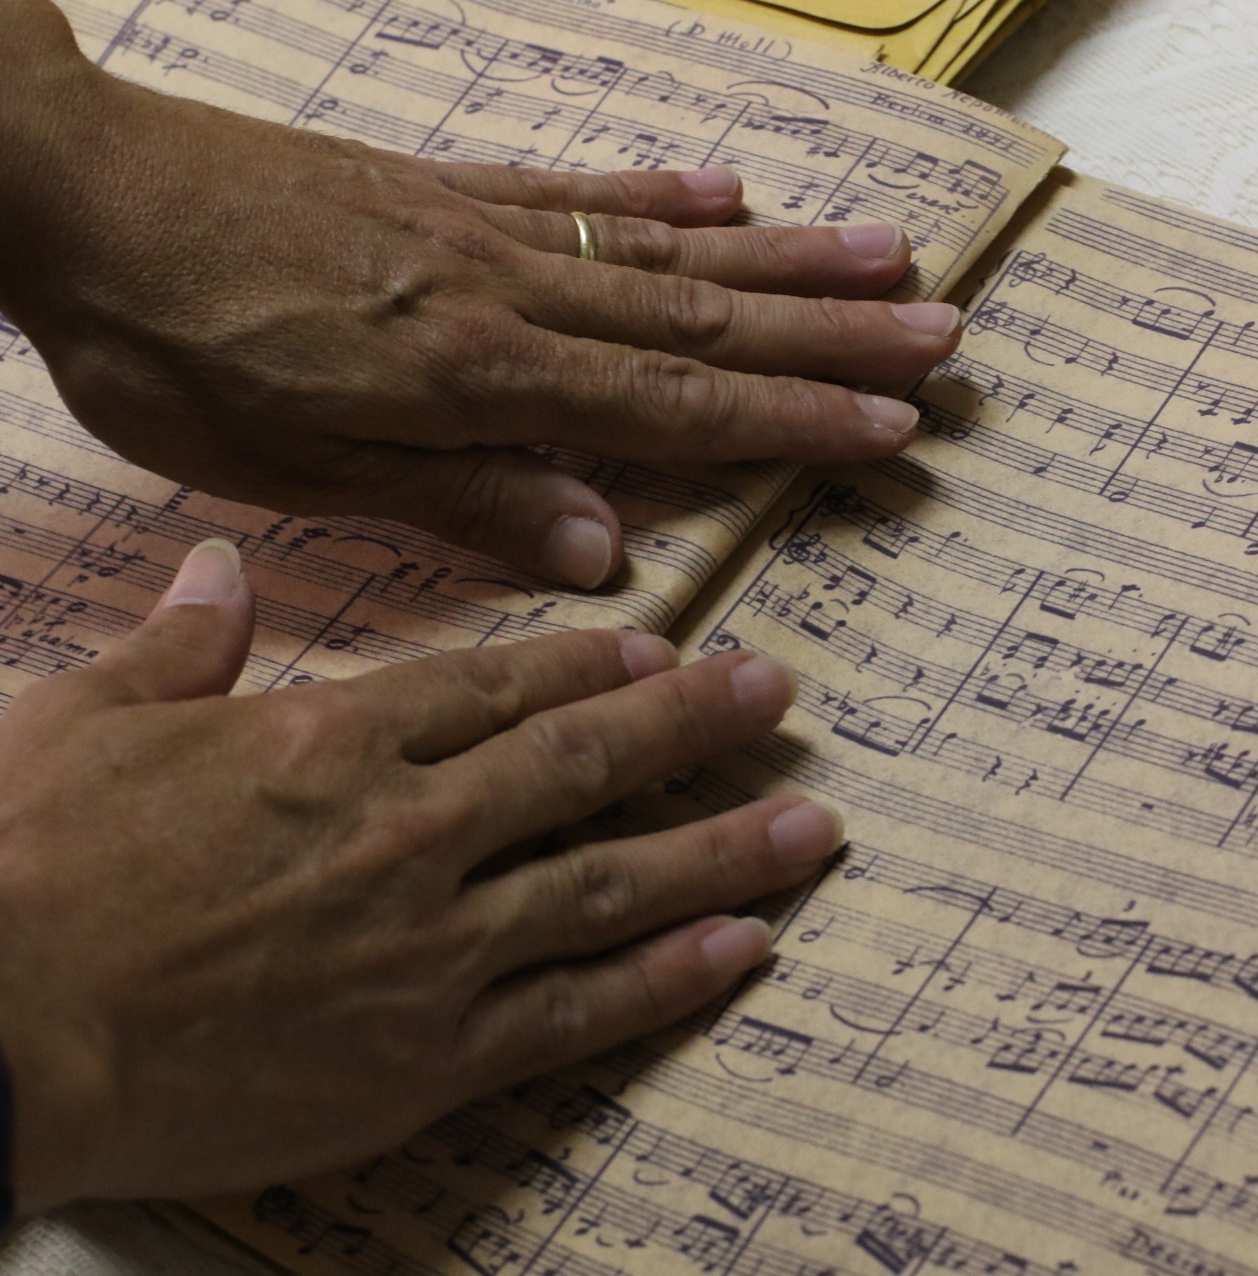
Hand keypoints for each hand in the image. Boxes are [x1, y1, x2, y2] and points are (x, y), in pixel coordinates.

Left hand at [0, 10, 959, 586]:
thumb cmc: (167, 345)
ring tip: (888, 254)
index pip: (673, 406)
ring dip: (788, 258)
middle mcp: (509, 290)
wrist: (68, 186)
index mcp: (479, 375)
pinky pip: (581, 188)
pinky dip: (665, 192)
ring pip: (668, 249)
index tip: (892, 426)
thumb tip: (603, 546)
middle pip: (705, 319)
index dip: (792, 420)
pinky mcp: (446, 187)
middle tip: (943, 335)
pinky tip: (732, 190)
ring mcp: (485, 227)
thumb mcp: (293, 463)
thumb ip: (459, 498)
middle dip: (833, 334)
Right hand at [0, 540, 839, 1209]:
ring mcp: (434, 948)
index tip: (663, 643)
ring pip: (611, 883)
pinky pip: (579, 1010)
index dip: (591, 665)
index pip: (496, 689)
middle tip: (778, 693)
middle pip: (581, 765)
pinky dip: (669, 977)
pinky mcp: (431, 1056)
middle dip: (691, 723)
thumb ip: (179, 646)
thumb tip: (220, 569)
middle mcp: (411, 832)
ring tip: (811, 822)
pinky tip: (746, 948)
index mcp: (332, 743)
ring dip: (721, 847)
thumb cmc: (24, 871)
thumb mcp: (84, 723)